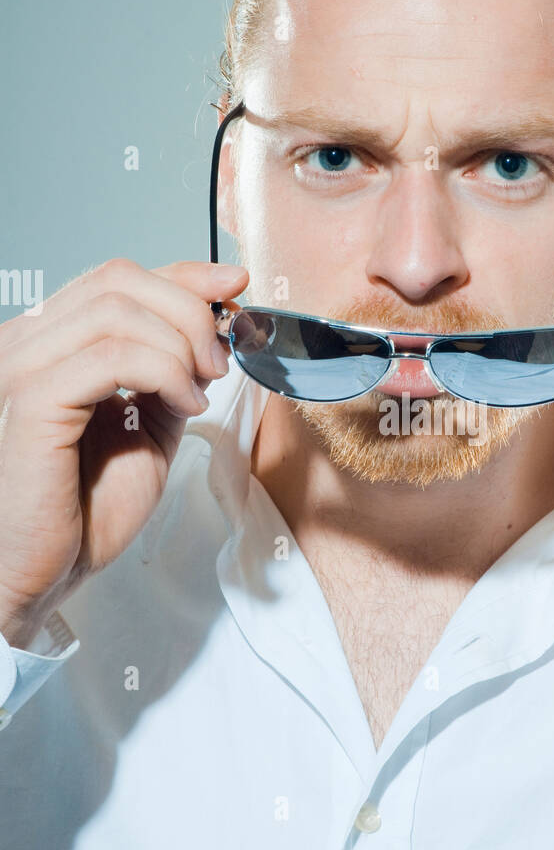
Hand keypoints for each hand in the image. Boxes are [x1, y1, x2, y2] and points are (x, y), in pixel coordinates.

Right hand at [0, 258, 248, 647]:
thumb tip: (214, 325)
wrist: (40, 574)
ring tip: (202, 390)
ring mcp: (20, 368)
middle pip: (119, 280)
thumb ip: (169, 374)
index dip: (184, 275)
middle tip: (221, 363)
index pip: (117, 279)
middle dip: (190, 312)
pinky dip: (164, 372)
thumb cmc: (82, 511)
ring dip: (181, 343)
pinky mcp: (30, 401)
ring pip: (117, 309)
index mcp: (48, 344)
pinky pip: (111, 357)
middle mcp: (25, 344)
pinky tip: (183, 406)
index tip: (235, 287)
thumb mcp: (146, 427)